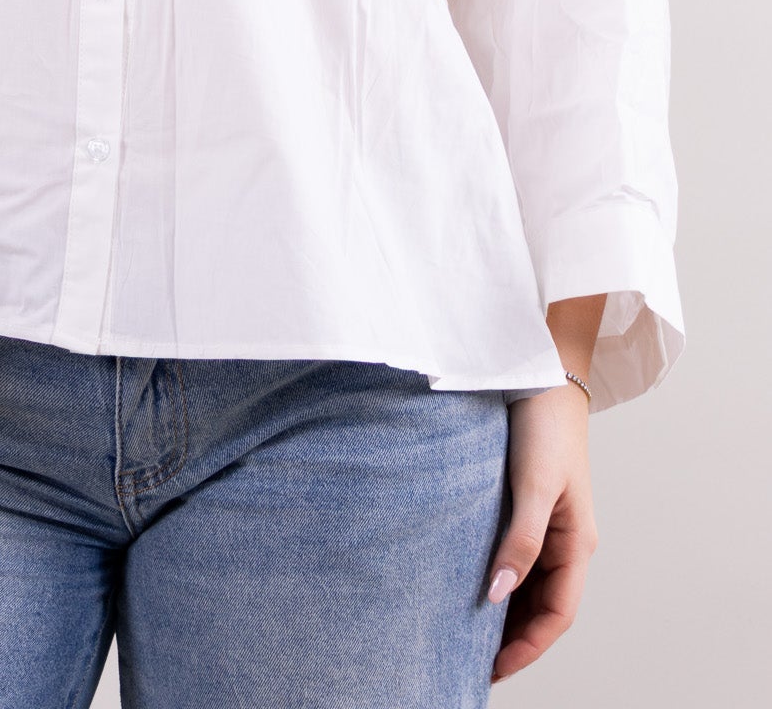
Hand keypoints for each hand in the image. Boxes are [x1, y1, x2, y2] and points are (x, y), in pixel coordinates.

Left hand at [488, 383, 597, 683]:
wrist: (542, 372)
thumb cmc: (545, 425)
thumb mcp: (533, 484)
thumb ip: (520, 540)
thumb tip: (498, 594)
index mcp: (576, 542)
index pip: (557, 614)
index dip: (529, 647)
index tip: (494, 669)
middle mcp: (565, 540)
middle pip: (543, 605)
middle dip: (514, 637)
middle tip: (471, 660)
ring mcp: (548, 524)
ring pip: (529, 584)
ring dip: (505, 610)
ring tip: (466, 632)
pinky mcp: (529, 506)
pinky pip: (516, 555)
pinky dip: (499, 577)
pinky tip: (470, 584)